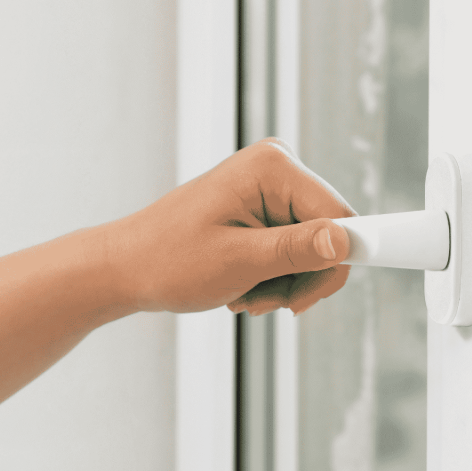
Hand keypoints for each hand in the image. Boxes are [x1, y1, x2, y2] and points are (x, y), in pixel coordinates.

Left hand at [109, 138, 356, 315]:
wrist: (125, 267)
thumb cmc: (168, 260)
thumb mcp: (238, 261)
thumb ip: (296, 250)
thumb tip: (346, 242)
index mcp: (273, 167)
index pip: (339, 216)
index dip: (334, 263)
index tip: (312, 299)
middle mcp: (276, 168)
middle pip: (329, 235)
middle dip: (300, 278)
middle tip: (263, 303)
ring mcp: (270, 188)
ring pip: (313, 250)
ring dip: (284, 284)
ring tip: (245, 295)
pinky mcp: (265, 208)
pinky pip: (293, 250)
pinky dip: (273, 278)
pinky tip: (243, 286)